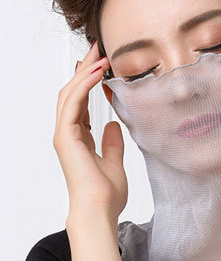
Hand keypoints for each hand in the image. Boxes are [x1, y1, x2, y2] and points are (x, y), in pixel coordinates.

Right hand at [53, 41, 127, 220]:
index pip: (82, 103)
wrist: (100, 212)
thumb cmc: (106, 194)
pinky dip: (84, 86)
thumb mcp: (114, 162)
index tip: (101, 66)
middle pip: (73, 93)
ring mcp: (65, 135)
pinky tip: (97, 72)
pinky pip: (73, 104)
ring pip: (70, 94)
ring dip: (84, 72)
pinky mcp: (66, 137)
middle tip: (97, 49)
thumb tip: (114, 125)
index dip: (90, 82)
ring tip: (99, 53)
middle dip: (85, 70)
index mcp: (80, 139)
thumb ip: (112, 143)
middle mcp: (69, 134)